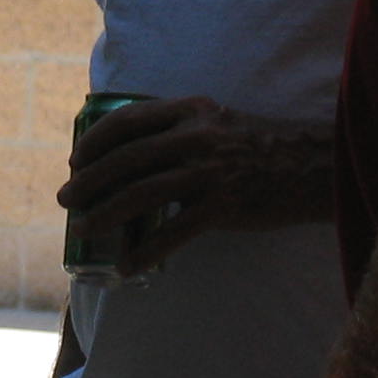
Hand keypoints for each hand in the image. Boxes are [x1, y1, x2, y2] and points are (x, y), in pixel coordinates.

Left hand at [56, 97, 331, 272]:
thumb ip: (179, 126)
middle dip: (88, 181)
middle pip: (126, 159)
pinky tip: (125, 266)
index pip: (128, 121)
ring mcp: (208, 173)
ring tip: (82, 229)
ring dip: (104, 214)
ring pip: (140, 195)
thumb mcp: (218, 120)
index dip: (94, 142)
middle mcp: (196, 138)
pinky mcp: (222, 207)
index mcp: (191, 112)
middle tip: (67, 199)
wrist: (310, 168)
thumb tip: (131, 147)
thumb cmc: (259, 146)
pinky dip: (143, 252)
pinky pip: (172, 234)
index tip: (75, 160)